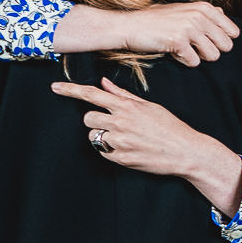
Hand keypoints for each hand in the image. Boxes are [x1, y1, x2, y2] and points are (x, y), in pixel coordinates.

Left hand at [51, 78, 241, 212]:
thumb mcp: (149, 106)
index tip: (55, 87)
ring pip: (94, 136)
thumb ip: (124, 95)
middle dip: (95, 120)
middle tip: (111, 124)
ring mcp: (120, 142)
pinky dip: (111, 151)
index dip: (71, 90)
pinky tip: (129, 149)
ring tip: (124, 138)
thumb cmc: (170, 127)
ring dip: (102, 136)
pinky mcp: (122, 159)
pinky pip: (103, 153)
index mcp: (127, 106)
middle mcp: (121, 122)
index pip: (92, 95)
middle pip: (88, 118)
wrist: (186, 152)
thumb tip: (104, 83)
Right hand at [53, 1, 237, 65]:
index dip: (221, 41)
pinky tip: (172, 52)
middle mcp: (200, 15)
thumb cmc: (157, 20)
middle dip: (211, 51)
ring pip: (213, 56)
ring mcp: (190, 27)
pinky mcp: (179, 41)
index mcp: (205, 8)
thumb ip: (204, 12)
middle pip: (226, 46)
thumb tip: (223, 13)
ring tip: (183, 48)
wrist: (130, 26)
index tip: (205, 40)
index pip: (234, 32)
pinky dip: (184, 61)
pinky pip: (194, 62)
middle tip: (194, 47)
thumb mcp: (182, 9)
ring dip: (198, 57)